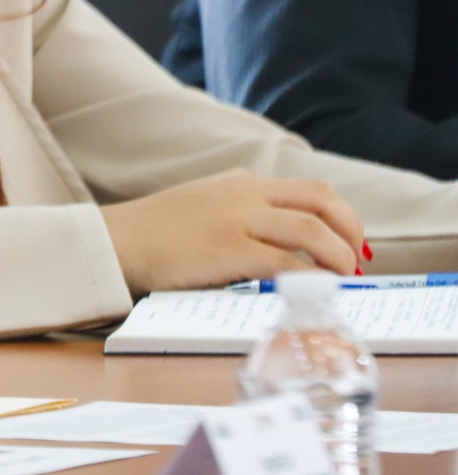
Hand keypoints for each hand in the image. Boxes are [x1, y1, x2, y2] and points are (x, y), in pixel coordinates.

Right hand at [100, 169, 365, 295]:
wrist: (117, 241)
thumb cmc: (156, 233)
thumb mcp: (204, 204)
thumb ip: (241, 212)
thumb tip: (285, 247)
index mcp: (241, 182)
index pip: (309, 191)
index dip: (342, 218)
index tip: (351, 244)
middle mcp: (245, 193)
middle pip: (322, 201)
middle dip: (350, 232)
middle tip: (356, 263)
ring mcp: (238, 219)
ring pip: (313, 231)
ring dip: (338, 259)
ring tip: (342, 282)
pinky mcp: (229, 249)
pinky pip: (287, 262)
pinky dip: (310, 278)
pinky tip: (313, 292)